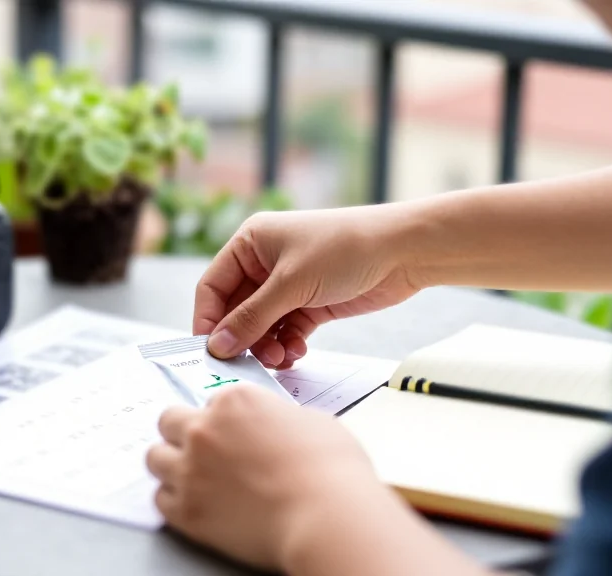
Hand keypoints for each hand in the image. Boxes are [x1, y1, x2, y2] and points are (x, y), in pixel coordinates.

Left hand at [145, 385, 381, 571]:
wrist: (327, 518)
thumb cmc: (331, 471)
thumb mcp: (311, 422)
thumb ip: (278, 419)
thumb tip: (274, 429)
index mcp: (234, 401)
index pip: (210, 402)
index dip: (223, 419)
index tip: (233, 433)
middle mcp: (204, 430)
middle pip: (170, 422)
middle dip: (183, 434)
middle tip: (203, 450)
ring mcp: (190, 470)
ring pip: (155, 457)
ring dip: (171, 464)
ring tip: (193, 477)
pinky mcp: (186, 510)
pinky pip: (160, 499)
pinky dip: (174, 501)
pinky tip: (195, 503)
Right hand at [194, 206, 422, 368]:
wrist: (403, 251)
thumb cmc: (345, 248)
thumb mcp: (291, 283)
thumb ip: (252, 318)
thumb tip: (218, 346)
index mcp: (250, 243)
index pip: (212, 286)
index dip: (208, 319)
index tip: (210, 351)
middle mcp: (264, 263)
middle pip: (236, 310)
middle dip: (243, 338)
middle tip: (247, 364)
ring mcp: (288, 285)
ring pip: (261, 325)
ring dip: (266, 346)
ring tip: (279, 359)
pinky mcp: (310, 303)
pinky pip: (286, 331)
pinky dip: (287, 345)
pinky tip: (297, 353)